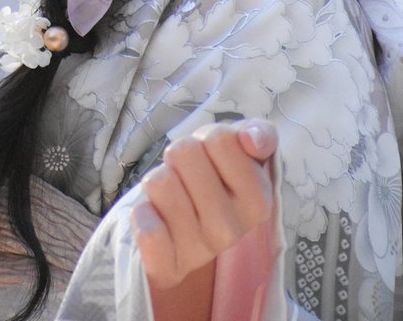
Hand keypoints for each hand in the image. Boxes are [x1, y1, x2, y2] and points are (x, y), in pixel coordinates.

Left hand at [131, 119, 276, 293]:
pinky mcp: (168, 268)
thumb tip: (251, 140)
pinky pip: (148, 232)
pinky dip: (143, 215)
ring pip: (159, 182)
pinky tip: (154, 217)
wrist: (185, 230)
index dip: (207, 139)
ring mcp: (199, 251)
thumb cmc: (213, 179)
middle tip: (187, 175)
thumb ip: (258, 134)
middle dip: (179, 155)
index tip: (210, 158)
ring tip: (172, 194)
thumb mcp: (239, 151)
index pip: (220, 139)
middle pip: (184, 153)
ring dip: (158, 179)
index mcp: (257, 200)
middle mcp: (232, 230)